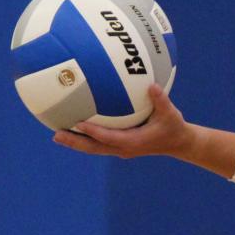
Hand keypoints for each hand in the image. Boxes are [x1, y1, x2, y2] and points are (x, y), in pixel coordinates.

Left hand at [52, 85, 192, 159]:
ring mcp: (120, 148)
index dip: (93, 132)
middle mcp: (123, 148)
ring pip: (93, 148)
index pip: (108, 137)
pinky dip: (84, 137)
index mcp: (133, 142)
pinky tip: (73, 129)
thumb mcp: (171, 113)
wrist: (178, 143)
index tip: (79, 124)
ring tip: (56, 135)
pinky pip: (98, 143)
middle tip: (56, 135)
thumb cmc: (173, 126)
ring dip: (75, 142)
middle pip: (93, 147)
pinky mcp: (119, 146)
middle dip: (75, 142)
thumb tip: (152, 85)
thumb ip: (161, 100)